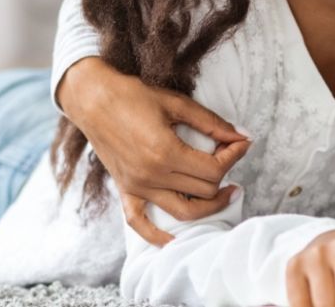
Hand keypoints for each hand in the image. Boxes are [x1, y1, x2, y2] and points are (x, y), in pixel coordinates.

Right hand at [57, 57, 251, 244]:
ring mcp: (137, 186)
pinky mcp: (125, 190)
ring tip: (227, 193)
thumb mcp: (177, 103)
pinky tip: (174, 239)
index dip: (234, 155)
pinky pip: (139, 223)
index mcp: (165, 153)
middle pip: (203, 190)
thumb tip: (241, 135)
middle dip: (225, 174)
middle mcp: (151, 175)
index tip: (242, 142)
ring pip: (183, 211)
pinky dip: (157, 236)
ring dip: (209, 206)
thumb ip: (211, 123)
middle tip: (230, 155)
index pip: (214, 169)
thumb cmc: (134, 95)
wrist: (92, 98)